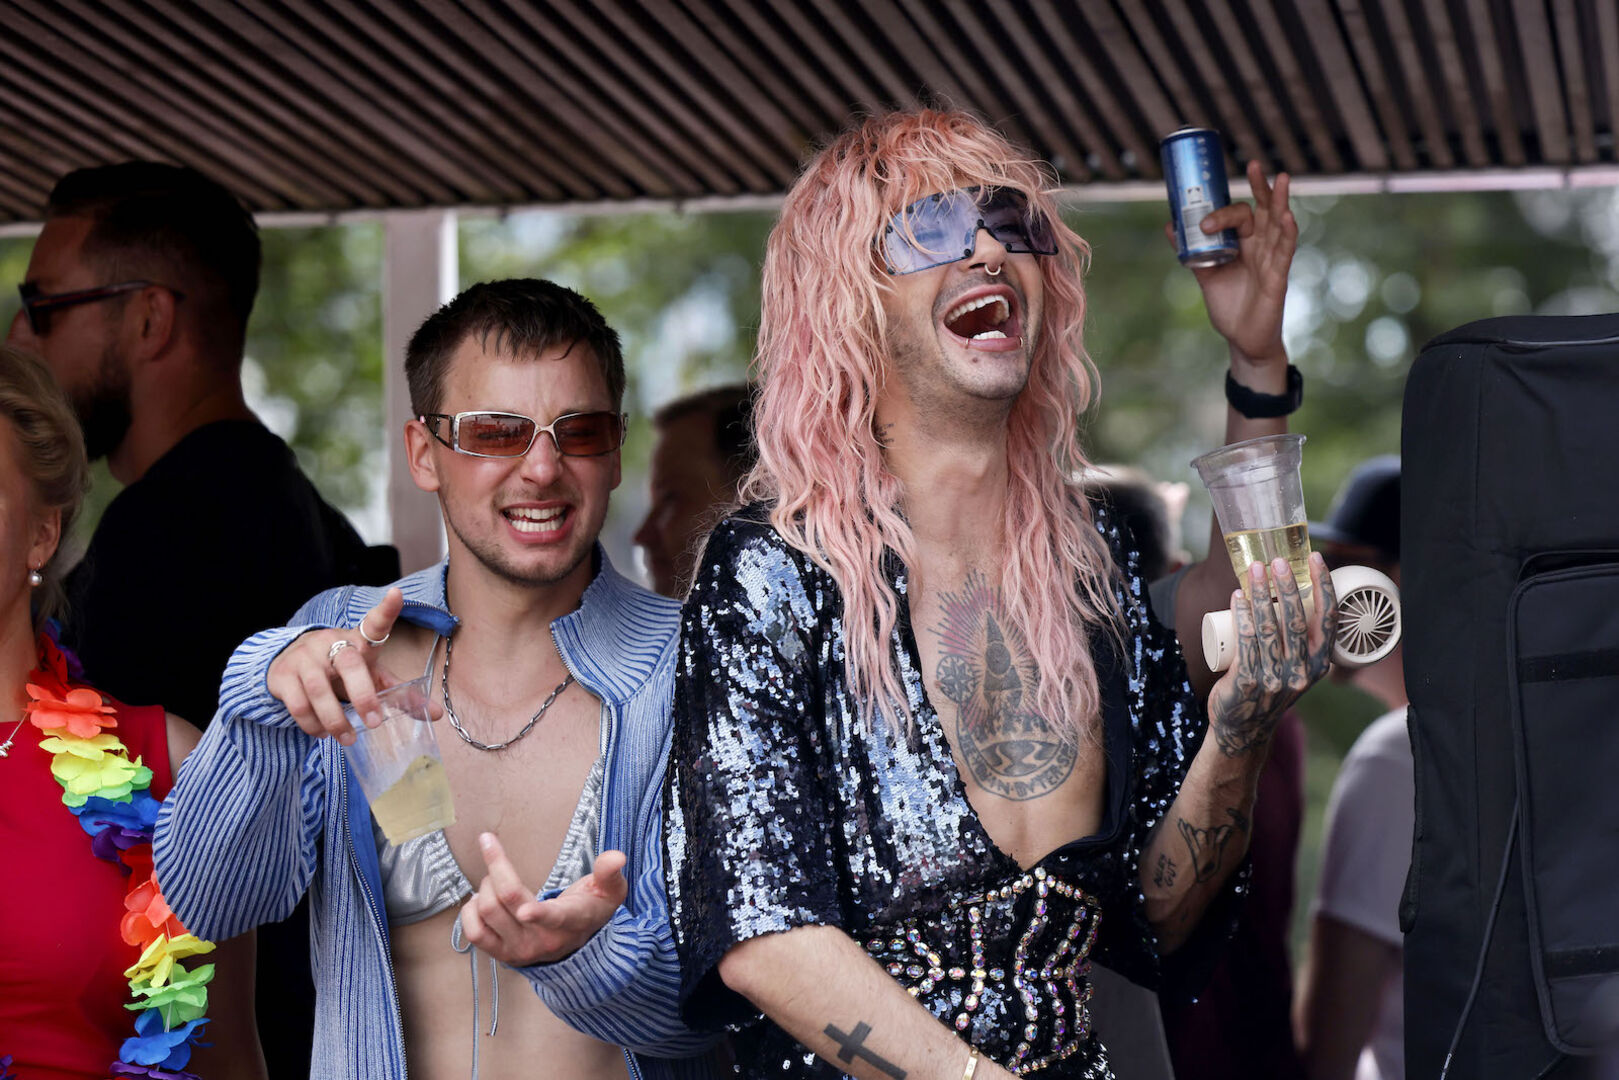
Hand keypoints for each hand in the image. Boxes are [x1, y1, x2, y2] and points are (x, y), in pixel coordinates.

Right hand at [265, 587, 412, 744]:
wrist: (291, 663)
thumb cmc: (341, 670)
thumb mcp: (371, 676)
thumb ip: (399, 694)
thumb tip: (436, 714)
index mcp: (359, 641)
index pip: (374, 623)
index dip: (386, 610)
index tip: (397, 595)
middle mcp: (331, 643)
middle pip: (349, 664)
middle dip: (363, 695)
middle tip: (374, 722)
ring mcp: (305, 657)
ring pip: (319, 689)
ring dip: (335, 719)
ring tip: (348, 738)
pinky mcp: (283, 675)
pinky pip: (297, 703)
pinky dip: (311, 724)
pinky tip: (322, 733)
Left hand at [460, 833, 628, 965]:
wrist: (577, 942)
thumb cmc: (592, 908)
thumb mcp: (610, 890)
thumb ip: (609, 872)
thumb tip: (617, 856)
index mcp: (569, 922)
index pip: (551, 917)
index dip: (537, 913)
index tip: (524, 908)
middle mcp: (541, 940)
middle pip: (504, 900)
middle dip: (496, 867)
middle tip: (495, 852)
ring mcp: (519, 950)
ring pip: (486, 911)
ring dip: (484, 885)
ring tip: (493, 878)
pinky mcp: (502, 955)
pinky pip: (474, 933)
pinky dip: (469, 911)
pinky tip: (479, 899)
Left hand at [1165, 160, 1297, 367]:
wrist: (1241, 340)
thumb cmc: (1230, 306)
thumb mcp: (1205, 274)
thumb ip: (1191, 251)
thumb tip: (1170, 225)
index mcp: (1245, 244)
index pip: (1240, 215)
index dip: (1222, 212)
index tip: (1202, 219)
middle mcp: (1261, 247)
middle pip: (1264, 211)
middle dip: (1261, 188)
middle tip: (1254, 164)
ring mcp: (1271, 260)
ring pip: (1279, 226)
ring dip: (1280, 202)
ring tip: (1281, 178)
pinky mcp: (1278, 278)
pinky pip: (1285, 253)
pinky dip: (1287, 234)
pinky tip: (1287, 218)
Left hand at [1206, 553, 1336, 756]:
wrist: (1243, 727)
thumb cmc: (1269, 686)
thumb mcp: (1296, 666)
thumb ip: (1299, 639)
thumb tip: (1292, 591)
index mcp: (1320, 664)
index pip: (1328, 619)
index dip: (1323, 586)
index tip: (1315, 558)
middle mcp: (1302, 672)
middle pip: (1296, 620)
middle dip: (1287, 586)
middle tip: (1276, 561)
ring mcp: (1275, 679)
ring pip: (1269, 628)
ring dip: (1261, 595)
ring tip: (1254, 571)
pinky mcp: (1247, 682)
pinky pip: (1246, 642)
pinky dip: (1242, 616)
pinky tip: (1238, 597)